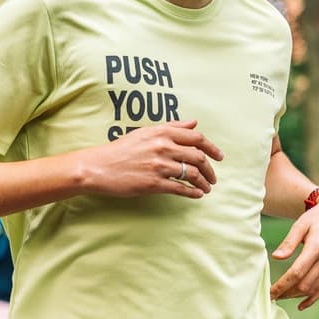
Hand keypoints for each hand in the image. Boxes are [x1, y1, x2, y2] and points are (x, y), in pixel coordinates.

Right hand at [79, 120, 223, 198]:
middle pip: (198, 157)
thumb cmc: (122, 149)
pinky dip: (193, 192)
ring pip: (192, 174)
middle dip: (210, 169)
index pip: (197, 138)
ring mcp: (158, 165)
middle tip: (214, 177)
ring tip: (207, 188)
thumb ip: (172, 127)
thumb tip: (194, 123)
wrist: (99, 166)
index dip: (212, 148)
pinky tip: (197, 195)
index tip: (219, 157)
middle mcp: (163, 147)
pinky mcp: (153, 183)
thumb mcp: (146, 132)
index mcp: (162, 132)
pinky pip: (180, 188)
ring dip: (204, 182)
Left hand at [270, 193, 318, 309]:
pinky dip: (312, 298)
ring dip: (296, 296)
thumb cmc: (315, 217)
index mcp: (317, 247)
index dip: (282, 285)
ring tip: (281, 297)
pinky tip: (301, 305)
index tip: (270, 291)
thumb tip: (275, 257)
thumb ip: (288, 243)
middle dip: (287, 293)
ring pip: (314, 289)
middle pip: (305, 284)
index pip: (297, 272)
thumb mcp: (300, 225)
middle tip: (272, 296)